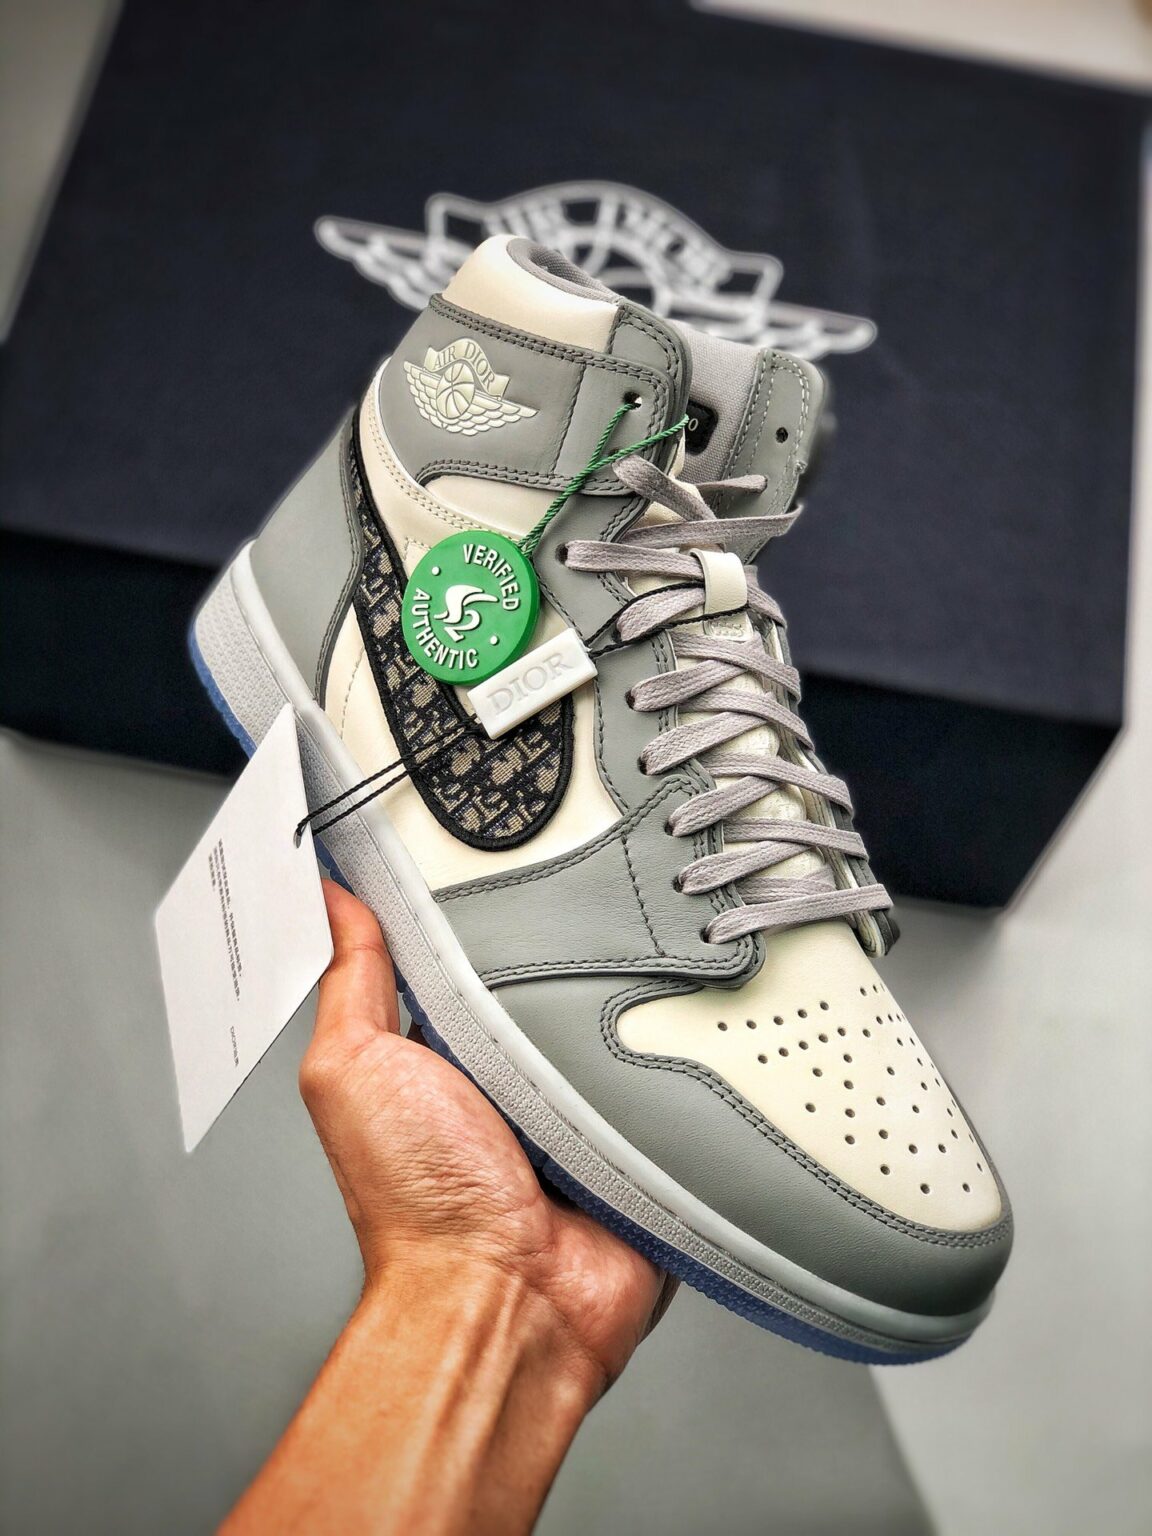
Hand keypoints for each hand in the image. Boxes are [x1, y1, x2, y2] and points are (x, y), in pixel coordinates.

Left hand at [299, 880, 675, 1399]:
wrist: (510, 1299)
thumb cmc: (419, 1204)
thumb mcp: (354, 1067)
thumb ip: (349, 983)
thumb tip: (328, 902)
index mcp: (443, 1057)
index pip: (461, 960)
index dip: (470, 913)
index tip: (483, 853)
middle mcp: (512, 1081)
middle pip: (546, 979)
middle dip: (561, 943)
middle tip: (576, 885)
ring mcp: (579, 1107)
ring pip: (612, 1016)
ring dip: (623, 994)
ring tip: (633, 949)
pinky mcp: (637, 1132)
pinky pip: (667, 1068)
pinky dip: (672, 1047)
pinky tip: (675, 1010)